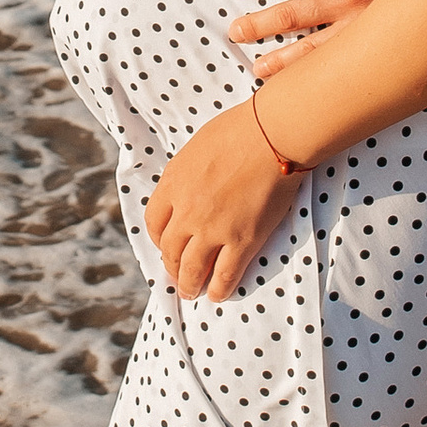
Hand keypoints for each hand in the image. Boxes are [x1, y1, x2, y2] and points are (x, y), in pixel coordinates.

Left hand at [145, 97, 305, 303]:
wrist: (272, 136)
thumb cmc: (240, 131)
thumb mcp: (196, 148)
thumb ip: (188, 174)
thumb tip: (189, 187)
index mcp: (173, 184)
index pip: (154, 222)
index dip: (159, 239)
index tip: (165, 245)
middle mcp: (186, 211)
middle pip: (170, 250)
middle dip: (172, 267)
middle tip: (177, 276)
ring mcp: (213, 229)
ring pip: (192, 269)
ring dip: (190, 285)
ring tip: (192, 292)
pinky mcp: (242, 240)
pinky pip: (225, 274)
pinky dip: (220, 288)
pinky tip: (218, 295)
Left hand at [227, 0, 426, 75]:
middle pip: (291, 14)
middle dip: (260, 24)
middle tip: (235, 31)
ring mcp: (366, 27)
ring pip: (312, 49)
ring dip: (281, 59)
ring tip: (256, 69)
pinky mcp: (385, 47)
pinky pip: (344, 66)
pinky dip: (318, 77)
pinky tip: (304, 87)